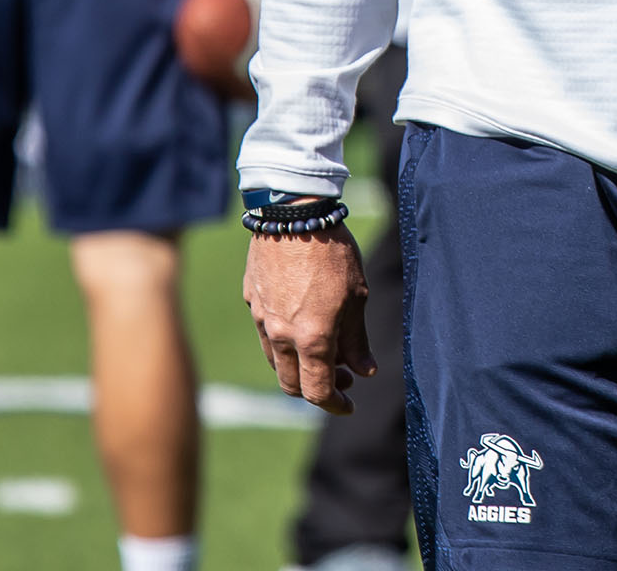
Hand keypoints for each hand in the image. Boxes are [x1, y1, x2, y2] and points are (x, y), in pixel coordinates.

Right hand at [242, 224, 372, 416]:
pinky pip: (266, 333)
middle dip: (317, 390)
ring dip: (299, 367)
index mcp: (311, 338)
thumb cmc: (333, 250)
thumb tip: (364, 371)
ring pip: (276, 361)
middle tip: (342, 378)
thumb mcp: (357, 296)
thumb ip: (357, 339)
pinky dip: (285, 341)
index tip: (350, 403)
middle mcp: (282, 335)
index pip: (318, 391)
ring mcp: (262, 318)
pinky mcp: (252, 300)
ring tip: (325, 351)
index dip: (335, 404)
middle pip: (292, 385)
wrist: (293, 212)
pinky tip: (302, 322)